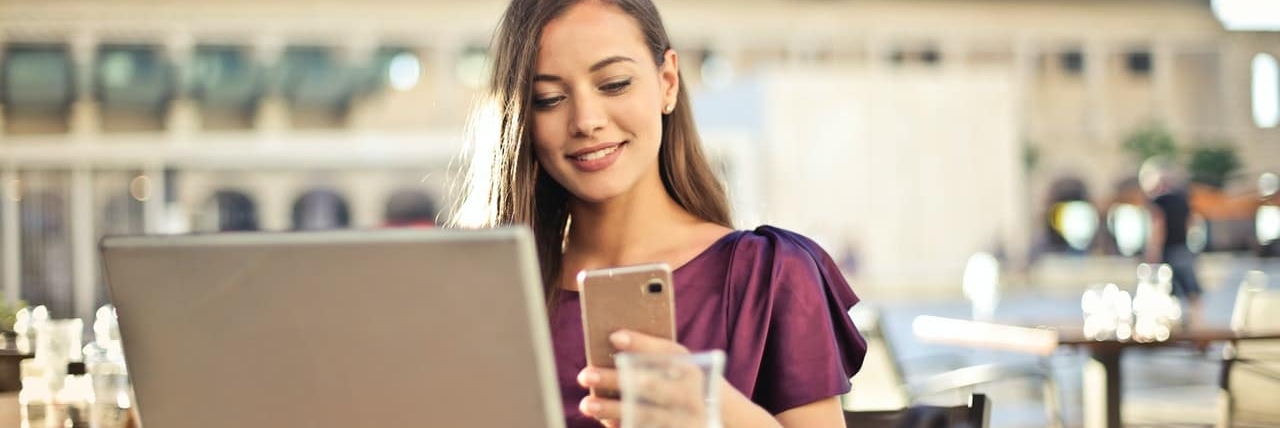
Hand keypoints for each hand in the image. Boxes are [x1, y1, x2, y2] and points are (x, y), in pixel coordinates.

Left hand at [577, 330, 710, 427]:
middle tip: (585, 373)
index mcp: (692, 370)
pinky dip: (625, 426)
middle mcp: (690, 395)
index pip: (666, 352)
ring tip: (586, 403)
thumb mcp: (684, 366)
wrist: (725, 421)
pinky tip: (606, 422)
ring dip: (612, 409)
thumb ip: (655, 354)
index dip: (640, 343)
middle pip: (649, 385)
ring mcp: (683, 420)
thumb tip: (614, 340)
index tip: (614, 336)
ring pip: (643, 413)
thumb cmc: (691, 385)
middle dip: (616, 379)